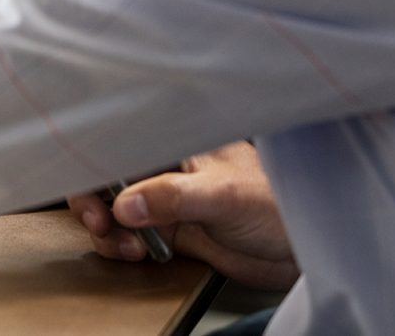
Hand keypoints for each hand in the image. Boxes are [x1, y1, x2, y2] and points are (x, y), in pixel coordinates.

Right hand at [67, 142, 297, 290]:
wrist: (303, 248)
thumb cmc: (276, 203)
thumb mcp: (223, 194)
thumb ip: (173, 196)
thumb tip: (125, 204)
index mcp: (174, 141)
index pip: (119, 141)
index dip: (95, 163)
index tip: (92, 191)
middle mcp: (164, 166)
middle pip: (107, 175)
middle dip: (94, 202)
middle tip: (102, 225)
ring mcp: (165, 199)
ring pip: (113, 208)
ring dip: (107, 229)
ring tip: (126, 246)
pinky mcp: (170, 229)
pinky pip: (129, 234)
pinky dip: (121, 245)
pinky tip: (135, 253)